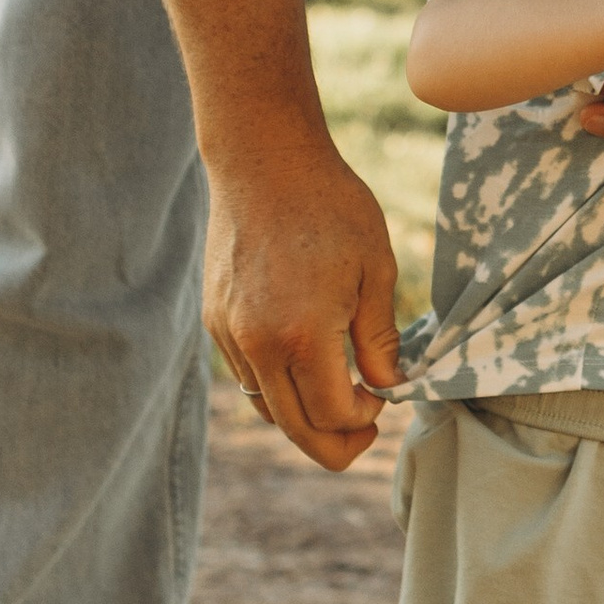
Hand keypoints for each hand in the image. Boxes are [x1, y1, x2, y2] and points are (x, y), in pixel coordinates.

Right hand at [202, 126, 402, 471]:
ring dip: (302, 415)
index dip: (363, 420)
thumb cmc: (329, 206)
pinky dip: (276, 385)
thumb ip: (380, 339)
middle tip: (364, 435)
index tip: (382, 399)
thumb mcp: (375, 269)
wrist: (263, 159)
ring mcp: (229, 334)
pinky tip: (304, 363)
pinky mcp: (214, 318)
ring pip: (265, 405)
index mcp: (302, 335)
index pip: (332, 414)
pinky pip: (246, 374)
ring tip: (336, 397)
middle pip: (293, 428)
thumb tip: (388, 387)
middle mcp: (257, 344)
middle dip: (333, 443)